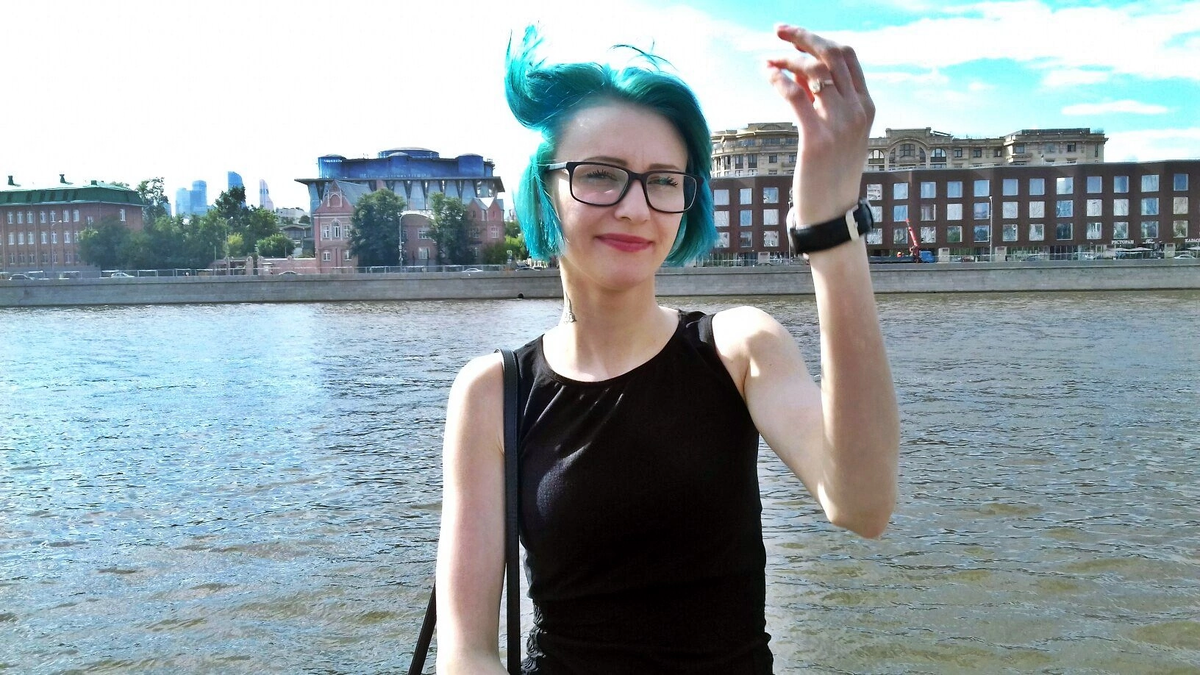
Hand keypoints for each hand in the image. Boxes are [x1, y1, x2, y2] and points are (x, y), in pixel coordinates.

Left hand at [768, 25, 873, 228]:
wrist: (832, 215)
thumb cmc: (830, 173)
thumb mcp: (836, 132)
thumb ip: (823, 101)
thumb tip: (800, 70)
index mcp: (867, 106)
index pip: (847, 57)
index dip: (818, 39)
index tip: (794, 34)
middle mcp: (858, 111)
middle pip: (832, 55)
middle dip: (804, 36)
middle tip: (779, 30)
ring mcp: (840, 124)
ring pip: (814, 71)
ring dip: (787, 58)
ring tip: (767, 59)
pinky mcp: (817, 139)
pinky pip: (796, 95)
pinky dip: (779, 78)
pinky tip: (767, 73)